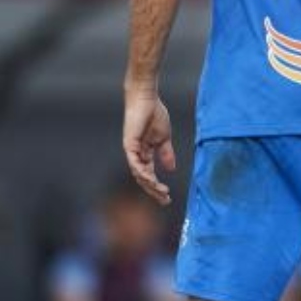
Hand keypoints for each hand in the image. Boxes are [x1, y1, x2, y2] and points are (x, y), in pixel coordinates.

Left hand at [123, 88, 176, 204]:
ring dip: (150, 184)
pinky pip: (135, 163)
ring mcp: (132, 151)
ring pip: (139, 174)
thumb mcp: (164, 138)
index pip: (150, 175)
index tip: (168, 197)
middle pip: (144, 178)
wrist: (146, 99)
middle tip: (165, 201)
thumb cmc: (154, 115)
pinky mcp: (129, 145)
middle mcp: (136, 155)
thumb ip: (166, 154)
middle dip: (154, 190)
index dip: (158, 187)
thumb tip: (171, 169)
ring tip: (161, 191)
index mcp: (145, 154)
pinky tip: (151, 179)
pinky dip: (142, 172)